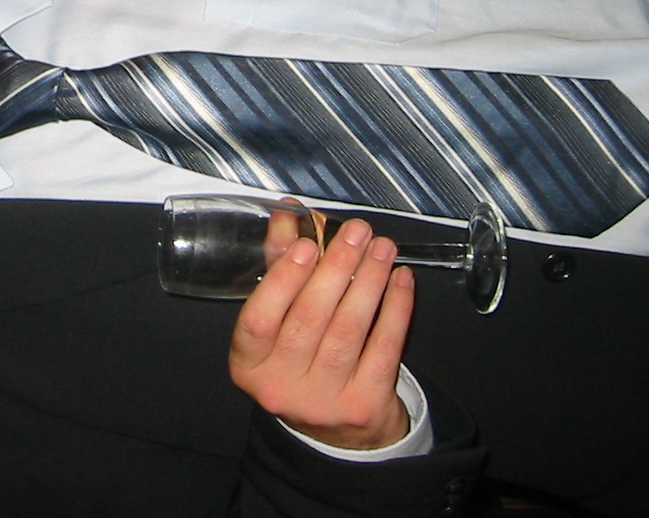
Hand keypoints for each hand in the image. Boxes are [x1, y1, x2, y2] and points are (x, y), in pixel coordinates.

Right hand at [228, 218, 413, 450]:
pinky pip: (383, 348)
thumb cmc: (300, 360)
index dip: (283, 280)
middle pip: (309, 320)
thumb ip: (280, 267)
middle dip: (337, 267)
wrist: (337, 432)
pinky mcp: (363, 405)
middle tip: (357, 232)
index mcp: (248, 365)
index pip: (258, 320)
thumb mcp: (279, 320)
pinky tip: (400, 280)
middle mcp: (280, 387)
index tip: (307, 244)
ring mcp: (323, 401)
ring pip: (348, 331)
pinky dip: (395, 309)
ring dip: (369, 281)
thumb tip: (289, 216)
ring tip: (382, 248)